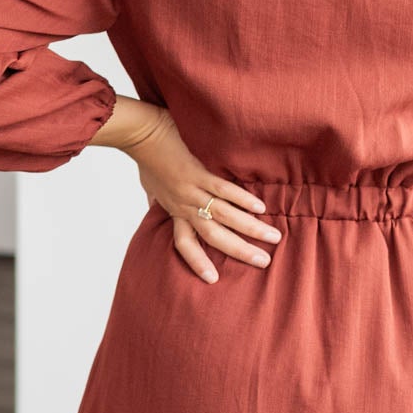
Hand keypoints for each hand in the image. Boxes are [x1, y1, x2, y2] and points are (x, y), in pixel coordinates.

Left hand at [106, 101, 281, 283]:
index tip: (212, 279)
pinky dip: (242, 199)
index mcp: (174, 210)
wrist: (139, 133)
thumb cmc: (146, 158)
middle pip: (213, 236)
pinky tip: (260, 207)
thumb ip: (158, 198)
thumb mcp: (150, 185)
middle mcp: (184, 205)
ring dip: (250, 229)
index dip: (197, 262)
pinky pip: (223, 190)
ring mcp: (192, 190)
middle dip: (240, 251)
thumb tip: (155, 203)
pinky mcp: (198, 172)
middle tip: (263, 262)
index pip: (184, 244)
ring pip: (224, 216)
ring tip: (273, 237)